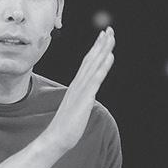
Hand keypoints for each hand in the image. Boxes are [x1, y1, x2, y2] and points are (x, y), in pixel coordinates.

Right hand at [41, 27, 114, 154]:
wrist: (56, 138)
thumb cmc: (65, 127)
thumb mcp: (75, 109)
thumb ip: (79, 100)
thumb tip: (83, 99)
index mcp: (76, 86)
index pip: (87, 63)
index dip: (95, 49)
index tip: (102, 37)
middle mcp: (78, 84)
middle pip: (90, 59)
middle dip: (100, 44)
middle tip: (109, 29)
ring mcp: (81, 90)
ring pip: (94, 65)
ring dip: (103, 49)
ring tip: (111, 36)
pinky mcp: (85, 98)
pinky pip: (96, 78)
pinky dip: (103, 66)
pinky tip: (110, 56)